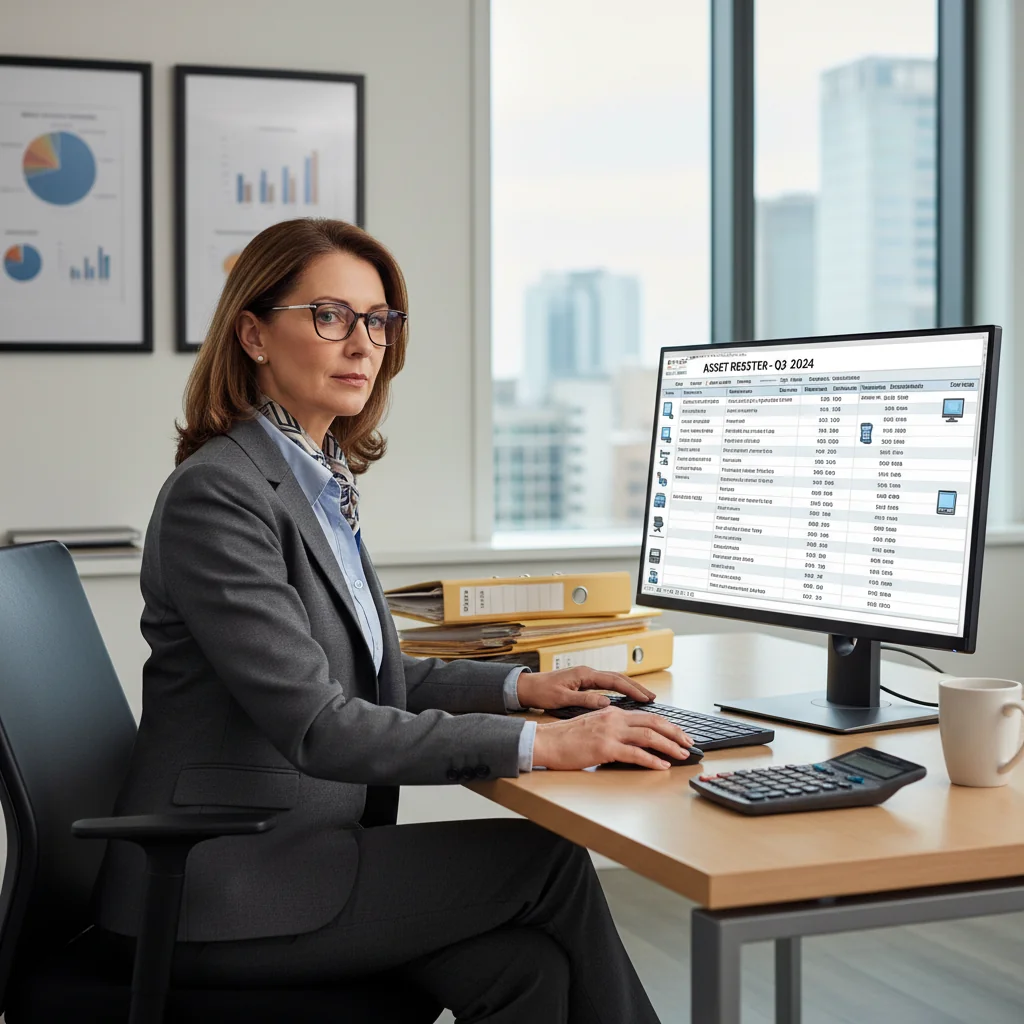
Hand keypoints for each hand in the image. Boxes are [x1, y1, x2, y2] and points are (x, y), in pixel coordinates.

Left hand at [515, 666, 656, 710]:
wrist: (527, 687)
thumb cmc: (541, 692)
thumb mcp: (562, 698)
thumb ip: (585, 700)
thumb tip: (607, 703)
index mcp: (584, 675)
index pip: (614, 681)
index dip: (632, 690)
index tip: (646, 698)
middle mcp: (587, 673)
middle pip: (618, 678)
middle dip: (636, 687)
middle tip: (652, 697)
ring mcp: (585, 676)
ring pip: (613, 680)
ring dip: (629, 688)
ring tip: (644, 697)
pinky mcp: (582, 682)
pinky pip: (606, 684)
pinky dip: (618, 690)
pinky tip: (625, 697)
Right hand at [532, 707, 694, 770]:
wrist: (546, 741)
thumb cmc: (566, 738)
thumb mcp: (593, 726)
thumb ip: (612, 729)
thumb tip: (631, 739)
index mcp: (612, 713)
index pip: (647, 716)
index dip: (667, 725)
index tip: (680, 734)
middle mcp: (614, 719)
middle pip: (654, 723)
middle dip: (675, 734)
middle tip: (689, 744)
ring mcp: (610, 733)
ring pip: (649, 737)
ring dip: (669, 747)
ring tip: (681, 755)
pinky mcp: (604, 748)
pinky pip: (634, 754)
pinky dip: (651, 760)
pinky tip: (661, 766)